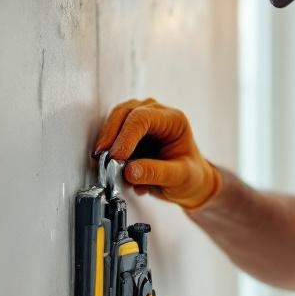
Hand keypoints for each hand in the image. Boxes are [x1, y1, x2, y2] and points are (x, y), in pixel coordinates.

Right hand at [93, 98, 220, 209]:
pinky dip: (110, 151)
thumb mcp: (180, 177)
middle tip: (104, 161)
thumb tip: (129, 171)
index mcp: (174, 120)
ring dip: (108, 144)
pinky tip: (116, 170)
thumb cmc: (190, 175)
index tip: (116, 157)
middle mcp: (156, 114)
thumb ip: (156, 173)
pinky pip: (113, 136)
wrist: (189, 182)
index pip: (143, 117)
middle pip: (124, 113)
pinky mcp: (130, 133)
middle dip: (111, 137)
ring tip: (108, 167)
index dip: (126, 136)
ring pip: (115, 122)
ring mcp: (142, 121)